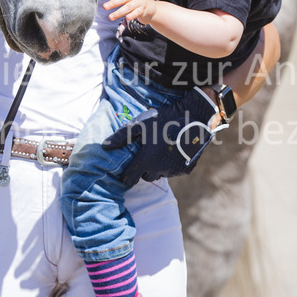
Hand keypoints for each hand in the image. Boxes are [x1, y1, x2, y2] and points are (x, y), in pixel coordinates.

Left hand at [102, 94, 217, 185]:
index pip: (130, 178)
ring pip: (160, 175)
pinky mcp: (186, 170)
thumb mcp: (139, 124)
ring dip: (157, 168)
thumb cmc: (162, 119)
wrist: (192, 118)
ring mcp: (174, 171)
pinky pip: (174, 172)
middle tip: (145, 156)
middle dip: (143, 170)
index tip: (124, 173)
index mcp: (146, 160)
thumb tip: (104, 146)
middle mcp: (159, 169)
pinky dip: (171, 165)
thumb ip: (121, 136)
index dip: (125, 176)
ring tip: (159, 151)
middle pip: (146, 177)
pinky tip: (172, 152)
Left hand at [103, 0, 156, 23]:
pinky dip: (132, 15)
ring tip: (110, 17)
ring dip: (118, 12)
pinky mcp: (143, 10)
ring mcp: (140, 2)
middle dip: (113, 3)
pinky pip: (137, 13)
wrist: (152, 7)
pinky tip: (127, 18)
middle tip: (104, 7)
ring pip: (128, 7)